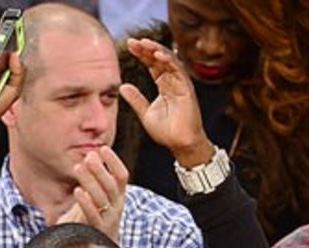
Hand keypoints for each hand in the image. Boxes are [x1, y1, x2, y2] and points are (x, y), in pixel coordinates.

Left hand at [55, 147, 127, 240]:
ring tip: (78, 167)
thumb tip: (91, 153)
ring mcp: (108, 220)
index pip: (122, 176)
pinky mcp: (98, 231)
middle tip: (88, 156)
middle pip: (111, 186)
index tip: (103, 149)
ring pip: (102, 198)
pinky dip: (85, 202)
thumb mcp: (100, 196)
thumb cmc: (95, 216)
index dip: (114, 162)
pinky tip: (76, 191)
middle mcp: (117, 207)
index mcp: (119, 196)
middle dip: (100, 170)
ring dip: (90, 182)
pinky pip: (93, 215)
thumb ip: (98, 179)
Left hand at [120, 38, 210, 164]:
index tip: (129, 45)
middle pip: (159, 59)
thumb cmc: (166, 132)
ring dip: (156, 50)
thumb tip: (122, 86)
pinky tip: (158, 55)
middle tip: (133, 41)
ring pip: (169, 60)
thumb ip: (136, 100)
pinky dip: (169, 61)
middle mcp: (173, 81)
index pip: (152, 64)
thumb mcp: (145, 114)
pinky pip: (178, 70)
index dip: (141, 54)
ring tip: (144, 43)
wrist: (180, 144)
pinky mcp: (186, 88)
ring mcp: (180, 83)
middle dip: (146, 48)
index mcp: (164, 84)